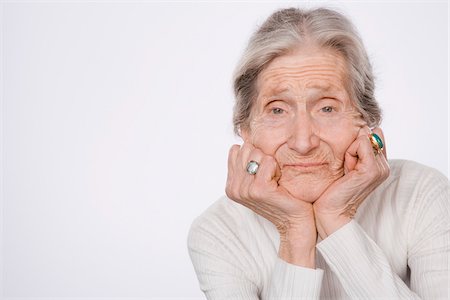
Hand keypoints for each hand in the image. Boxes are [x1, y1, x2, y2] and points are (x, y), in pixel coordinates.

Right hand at [225, 142, 315, 266]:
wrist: (295, 222)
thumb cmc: (280, 198)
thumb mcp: (258, 180)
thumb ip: (247, 164)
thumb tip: (243, 140)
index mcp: (231, 185)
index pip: (236, 150)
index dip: (254, 156)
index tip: (262, 173)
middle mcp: (234, 188)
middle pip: (247, 149)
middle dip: (262, 157)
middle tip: (270, 177)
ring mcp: (245, 190)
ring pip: (258, 154)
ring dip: (271, 163)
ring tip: (275, 180)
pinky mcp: (259, 189)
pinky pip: (268, 162)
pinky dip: (277, 168)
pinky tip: (279, 182)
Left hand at [313, 127, 389, 238]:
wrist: (331, 210)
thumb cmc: (334, 188)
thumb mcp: (347, 164)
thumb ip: (357, 149)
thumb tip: (365, 128)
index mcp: (380, 164)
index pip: (373, 136)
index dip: (356, 145)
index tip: (348, 164)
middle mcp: (384, 166)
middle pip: (368, 136)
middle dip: (352, 147)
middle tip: (347, 169)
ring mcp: (380, 168)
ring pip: (365, 138)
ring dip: (350, 151)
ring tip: (346, 171)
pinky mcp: (372, 169)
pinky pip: (362, 144)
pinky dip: (350, 153)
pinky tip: (347, 169)